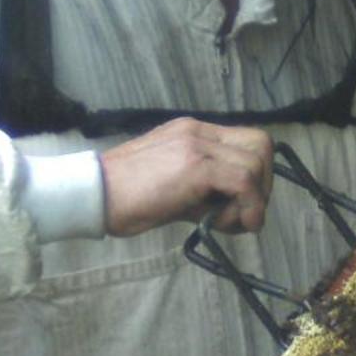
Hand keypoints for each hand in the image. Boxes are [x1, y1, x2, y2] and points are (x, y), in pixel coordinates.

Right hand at [98, 120, 273, 235]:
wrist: (92, 195)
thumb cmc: (125, 198)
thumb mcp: (174, 187)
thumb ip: (206, 191)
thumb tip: (239, 210)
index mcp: (193, 132)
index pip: (246, 140)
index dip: (256, 173)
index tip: (244, 202)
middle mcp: (198, 131)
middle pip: (261, 144)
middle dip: (263, 184)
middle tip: (245, 213)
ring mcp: (197, 144)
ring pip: (256, 163)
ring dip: (253, 199)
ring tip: (226, 221)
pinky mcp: (195, 165)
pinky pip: (243, 181)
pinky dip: (248, 205)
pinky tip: (231, 224)